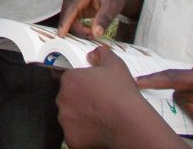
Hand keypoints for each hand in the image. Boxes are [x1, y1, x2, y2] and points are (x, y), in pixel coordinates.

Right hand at [57, 0, 145, 38]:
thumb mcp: (113, 7)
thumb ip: (104, 19)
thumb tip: (96, 33)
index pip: (71, 7)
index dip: (65, 21)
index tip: (61, 34)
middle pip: (67, 13)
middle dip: (76, 27)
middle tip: (92, 35)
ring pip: (67, 16)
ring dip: (76, 27)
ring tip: (91, 31)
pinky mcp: (71, 2)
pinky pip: (69, 16)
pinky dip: (76, 25)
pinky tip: (86, 28)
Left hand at [58, 47, 183, 148]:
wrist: (129, 123)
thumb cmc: (121, 93)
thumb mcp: (115, 64)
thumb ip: (101, 54)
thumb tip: (93, 54)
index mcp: (69, 80)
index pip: (69, 80)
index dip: (81, 85)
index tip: (92, 91)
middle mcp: (62, 99)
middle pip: (68, 99)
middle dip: (79, 101)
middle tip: (97, 105)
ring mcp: (65, 120)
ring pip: (69, 118)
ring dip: (79, 118)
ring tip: (99, 118)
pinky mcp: (71, 138)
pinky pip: (74, 135)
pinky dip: (83, 134)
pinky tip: (97, 130)